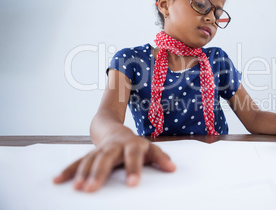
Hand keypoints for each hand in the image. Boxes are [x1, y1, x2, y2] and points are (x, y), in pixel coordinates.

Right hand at [53, 134, 175, 191]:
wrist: (115, 131)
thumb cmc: (136, 145)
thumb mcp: (150, 148)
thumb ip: (160, 158)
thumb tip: (173, 169)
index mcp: (132, 145)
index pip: (134, 156)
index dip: (133, 169)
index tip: (133, 184)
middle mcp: (115, 146)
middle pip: (106, 158)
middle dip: (99, 173)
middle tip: (93, 188)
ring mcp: (100, 149)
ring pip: (90, 159)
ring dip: (82, 173)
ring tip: (77, 188)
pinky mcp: (89, 153)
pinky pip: (77, 162)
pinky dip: (68, 171)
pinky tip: (57, 180)